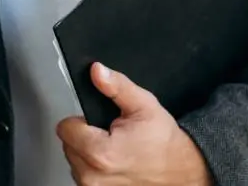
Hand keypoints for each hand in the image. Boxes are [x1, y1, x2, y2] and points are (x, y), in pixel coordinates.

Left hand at [56, 63, 211, 185]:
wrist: (182, 171)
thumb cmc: (164, 142)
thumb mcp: (143, 105)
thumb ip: (116, 86)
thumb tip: (97, 72)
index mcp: (100, 153)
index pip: (65, 127)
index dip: (82, 119)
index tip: (99, 122)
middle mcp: (93, 176)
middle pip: (68, 144)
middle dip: (85, 135)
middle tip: (111, 134)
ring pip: (74, 160)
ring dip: (88, 152)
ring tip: (114, 148)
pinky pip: (83, 174)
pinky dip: (94, 167)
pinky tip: (113, 162)